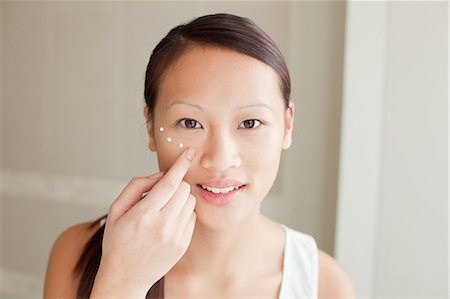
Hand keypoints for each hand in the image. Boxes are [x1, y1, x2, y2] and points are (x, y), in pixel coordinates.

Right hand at [91, 147, 196, 297]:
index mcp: (143, 215)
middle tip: (161, 192)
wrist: (125, 278)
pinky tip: (168, 221)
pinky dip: (183, 212)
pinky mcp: (183, 244)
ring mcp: (175, 236)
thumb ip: (136, 187)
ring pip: (190, 202)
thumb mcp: (116, 211)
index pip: (170, 182)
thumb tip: (160, 175)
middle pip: (183, 189)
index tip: (189, 152)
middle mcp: (163, 225)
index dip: (181, 164)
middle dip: (175, 184)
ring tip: (163, 209)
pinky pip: (192, 217)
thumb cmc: (118, 242)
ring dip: (179, 198)